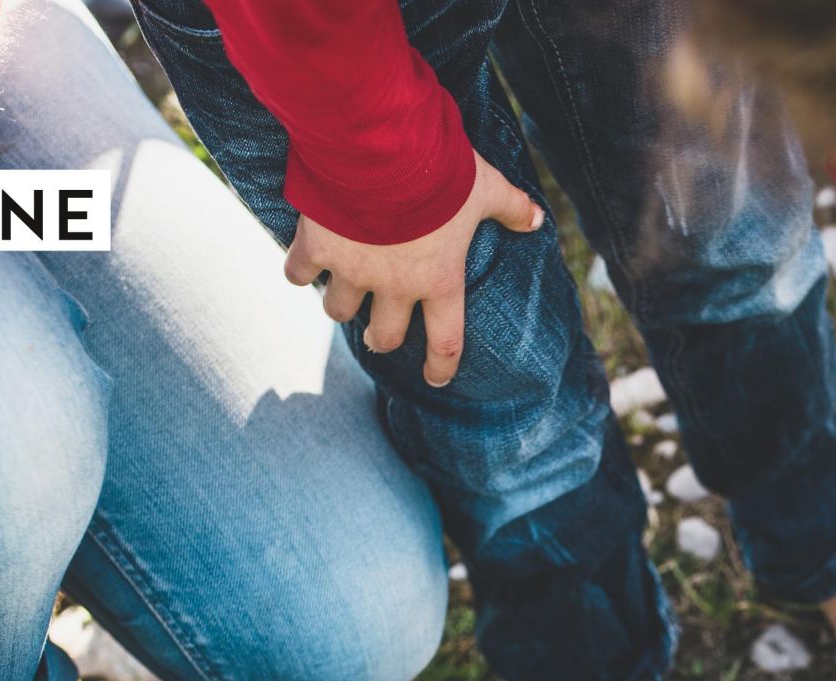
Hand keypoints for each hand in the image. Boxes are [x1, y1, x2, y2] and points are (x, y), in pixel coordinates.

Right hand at [284, 151, 543, 386]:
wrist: (382, 145)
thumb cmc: (440, 169)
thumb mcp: (484, 186)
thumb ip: (511, 207)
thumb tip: (537, 220)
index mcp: (439, 280)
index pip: (445, 342)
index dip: (440, 366)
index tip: (434, 379)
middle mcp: (394, 287)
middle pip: (384, 336)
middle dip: (381, 339)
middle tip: (379, 333)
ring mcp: (352, 271)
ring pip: (339, 311)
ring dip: (342, 306)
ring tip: (342, 289)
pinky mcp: (316, 248)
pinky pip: (298, 273)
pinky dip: (300, 270)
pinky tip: (304, 261)